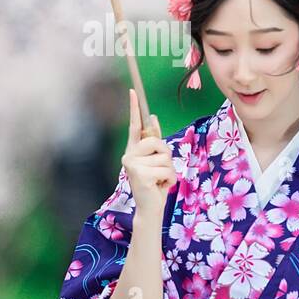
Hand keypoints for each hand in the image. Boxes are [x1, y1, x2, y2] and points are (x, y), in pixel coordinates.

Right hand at [121, 88, 175, 216]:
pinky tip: (160, 186)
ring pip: (164, 157)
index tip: (133, 91)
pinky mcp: (140, 175)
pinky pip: (166, 169)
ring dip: (169, 171)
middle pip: (157, 142)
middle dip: (166, 156)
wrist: (150, 208)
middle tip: (160, 171)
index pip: (134, 125)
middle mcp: (129, 155)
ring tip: (160, 181)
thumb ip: (154, 142)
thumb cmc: (154, 183)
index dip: (134, 108)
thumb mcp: (156, 160)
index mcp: (133, 149)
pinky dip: (169, 179)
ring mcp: (132, 165)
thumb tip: (153, 117)